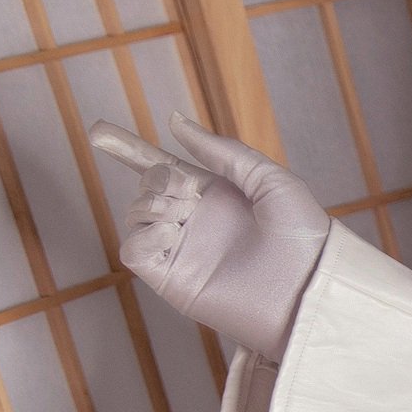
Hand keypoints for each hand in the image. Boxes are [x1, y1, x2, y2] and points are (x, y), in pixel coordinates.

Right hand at [88, 116, 329, 362]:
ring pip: (136, 214)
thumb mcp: (270, 181)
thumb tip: (174, 120)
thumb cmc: (304, 238)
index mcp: (217, 195)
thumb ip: (224, 151)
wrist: (312, 291)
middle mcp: (196, 222)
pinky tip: (170, 231)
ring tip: (183, 213)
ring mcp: (183, 251)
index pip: (165, 169)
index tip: (98, 131)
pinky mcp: (173, 281)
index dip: (131, 150)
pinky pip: (133, 250)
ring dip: (150, 202)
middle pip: (148, 186)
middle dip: (157, 178)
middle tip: (187, 192)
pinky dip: (141, 234)